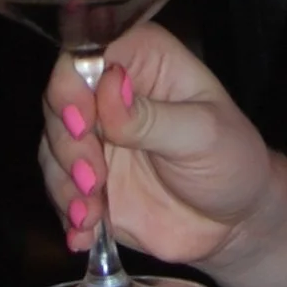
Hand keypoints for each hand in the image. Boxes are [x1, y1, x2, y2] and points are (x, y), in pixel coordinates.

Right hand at [40, 23, 276, 273]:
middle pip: (60, 99)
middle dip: (68, 143)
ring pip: (53, 146)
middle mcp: (109, 92)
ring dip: (65, 182)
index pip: (90, 52)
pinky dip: (66, 212)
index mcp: (142, 61)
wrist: (234, 222)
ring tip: (90, 212)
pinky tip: (84, 233)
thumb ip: (151, 116)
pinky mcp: (87, 179)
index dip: (74, 83)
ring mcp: (96, 136)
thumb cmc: (231, 160)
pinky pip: (59, 189)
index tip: (81, 122)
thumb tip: (108, 87)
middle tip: (93, 178)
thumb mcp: (202, 134)